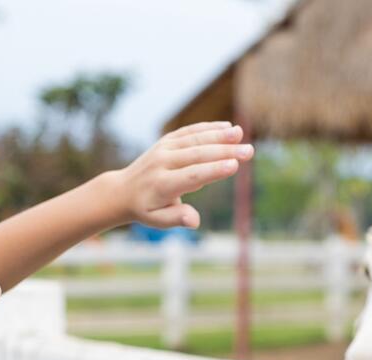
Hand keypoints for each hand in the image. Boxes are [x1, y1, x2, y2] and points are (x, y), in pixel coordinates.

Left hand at [113, 122, 253, 228]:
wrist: (122, 190)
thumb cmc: (145, 209)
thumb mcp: (157, 221)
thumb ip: (176, 219)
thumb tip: (194, 221)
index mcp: (162, 185)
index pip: (192, 176)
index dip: (214, 171)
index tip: (235, 166)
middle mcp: (162, 163)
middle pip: (197, 155)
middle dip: (225, 152)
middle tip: (249, 151)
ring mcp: (164, 149)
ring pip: (194, 140)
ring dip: (219, 135)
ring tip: (240, 133)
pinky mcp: (166, 140)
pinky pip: (189, 132)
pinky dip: (208, 128)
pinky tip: (227, 127)